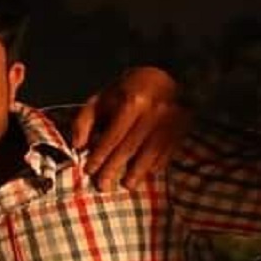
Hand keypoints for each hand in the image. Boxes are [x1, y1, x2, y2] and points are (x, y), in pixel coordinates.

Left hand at [70, 67, 187, 189]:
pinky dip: (157, 163)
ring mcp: (170, 121)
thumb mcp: (102, 98)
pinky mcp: (182, 127)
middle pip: (129, 147)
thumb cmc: (128, 89)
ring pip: (150, 152)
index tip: (89, 170)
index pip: (113, 136)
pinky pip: (168, 150)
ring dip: (138, 172)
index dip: (100, 155)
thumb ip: (85, 120)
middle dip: (114, 168)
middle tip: (103, 186)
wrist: (166, 74)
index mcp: (131, 103)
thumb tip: (78, 146)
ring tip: (127, 185)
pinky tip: (148, 173)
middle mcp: (152, 113)